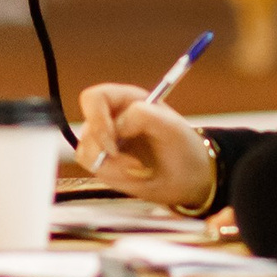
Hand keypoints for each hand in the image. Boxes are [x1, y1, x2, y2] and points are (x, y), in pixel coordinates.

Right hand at [75, 83, 213, 210]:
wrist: (189, 178)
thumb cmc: (183, 148)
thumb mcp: (171, 128)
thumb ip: (143, 116)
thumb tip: (117, 126)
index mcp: (126, 100)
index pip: (93, 99)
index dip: (96, 118)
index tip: (112, 140)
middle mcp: (111, 118)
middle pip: (87, 130)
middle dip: (108, 152)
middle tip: (134, 164)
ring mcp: (104, 141)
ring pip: (87, 153)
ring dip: (114, 168)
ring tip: (141, 171)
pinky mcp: (103, 162)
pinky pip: (93, 169)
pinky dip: (113, 176)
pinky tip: (134, 176)